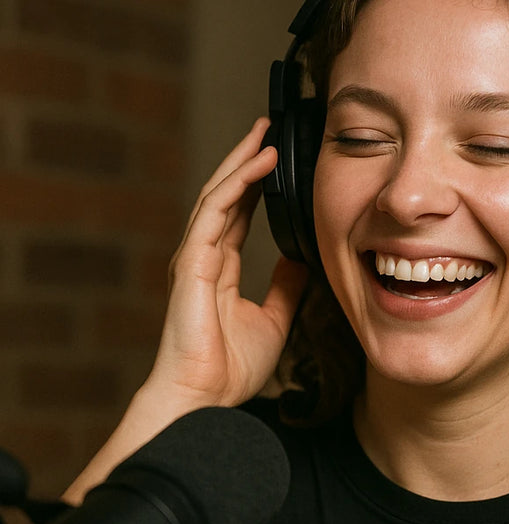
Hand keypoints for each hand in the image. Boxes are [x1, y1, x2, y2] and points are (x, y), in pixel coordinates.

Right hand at [144, 118, 307, 412]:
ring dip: (242, 161)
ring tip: (265, 132)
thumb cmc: (228, 371)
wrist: (203, 398)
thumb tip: (300, 262)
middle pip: (226, 194)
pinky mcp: (192, 262)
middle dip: (247, 158)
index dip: (256, 183)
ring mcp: (194, 257)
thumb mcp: (273, 322)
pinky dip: (238, 184)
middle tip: (269, 126)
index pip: (238, 212)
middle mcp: (203, 257)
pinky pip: (215, 211)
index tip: (277, 157)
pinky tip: (259, 163)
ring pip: (219, 194)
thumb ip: (284, 290)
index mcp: (218, 269)